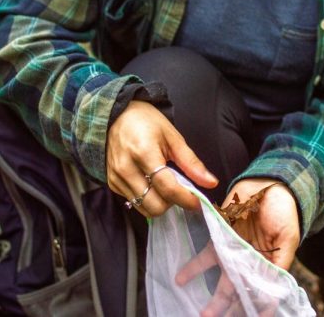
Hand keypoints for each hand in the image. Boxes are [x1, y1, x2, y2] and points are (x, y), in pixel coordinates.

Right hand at [106, 100, 217, 216]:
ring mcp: (116, 178)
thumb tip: (211, 183)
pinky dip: (147, 198)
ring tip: (165, 185)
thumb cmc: (146, 121)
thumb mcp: (172, 136)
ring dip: (160, 203)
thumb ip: (191, 162)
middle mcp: (126, 169)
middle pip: (155, 206)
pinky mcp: (112, 183)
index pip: (168, 188)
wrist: (116, 114)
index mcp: (144, 153)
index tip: (198, 202)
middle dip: (172, 203)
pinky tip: (151, 183)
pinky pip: (134, 202)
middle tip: (180, 190)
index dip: (186, 199)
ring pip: (144, 208)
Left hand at [174, 178, 299, 316]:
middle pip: (234, 290)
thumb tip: (276, 289)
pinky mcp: (218, 235)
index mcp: (265, 265)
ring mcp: (231, 249)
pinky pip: (204, 254)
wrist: (271, 184)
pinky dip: (193, 267)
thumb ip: (280, 263)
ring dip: (207, 291)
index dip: (254, 308)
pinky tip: (181, 278)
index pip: (257, 293)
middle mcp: (246, 261)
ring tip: (197, 307)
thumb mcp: (288, 238)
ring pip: (218, 277)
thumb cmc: (284, 212)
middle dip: (224, 307)